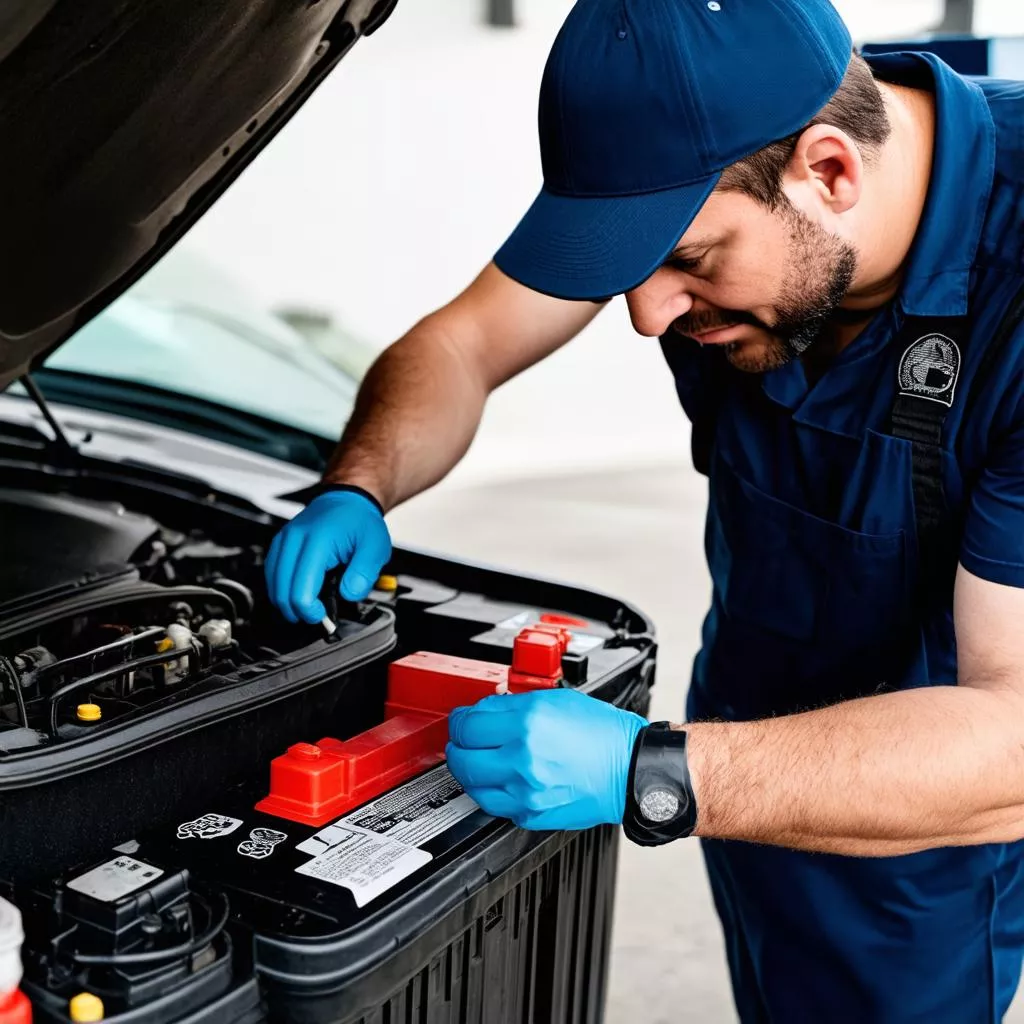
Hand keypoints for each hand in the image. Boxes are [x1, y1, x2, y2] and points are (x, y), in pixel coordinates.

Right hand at [265, 490, 391, 622]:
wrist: (349, 499)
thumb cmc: (360, 520)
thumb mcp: (376, 547)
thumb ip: (364, 574)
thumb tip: (349, 595)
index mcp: (318, 541)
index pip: (301, 591)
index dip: (310, 612)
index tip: (324, 618)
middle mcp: (295, 539)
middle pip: (281, 591)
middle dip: (297, 611)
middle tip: (317, 617)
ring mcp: (284, 540)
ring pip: (272, 584)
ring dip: (287, 602)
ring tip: (309, 607)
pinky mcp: (280, 544)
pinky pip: (271, 574)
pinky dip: (281, 589)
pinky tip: (296, 594)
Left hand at [446, 688, 646, 830]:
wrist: (628, 769)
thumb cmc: (600, 734)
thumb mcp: (556, 700)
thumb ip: (514, 705)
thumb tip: (484, 712)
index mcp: (528, 723)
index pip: (468, 724)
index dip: (460, 720)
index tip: (463, 720)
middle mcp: (523, 757)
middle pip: (462, 757)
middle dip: (458, 746)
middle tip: (463, 741)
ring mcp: (525, 790)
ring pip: (472, 785)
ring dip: (469, 771)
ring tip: (478, 761)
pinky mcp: (531, 813)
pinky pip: (494, 804)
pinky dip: (490, 791)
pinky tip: (499, 779)